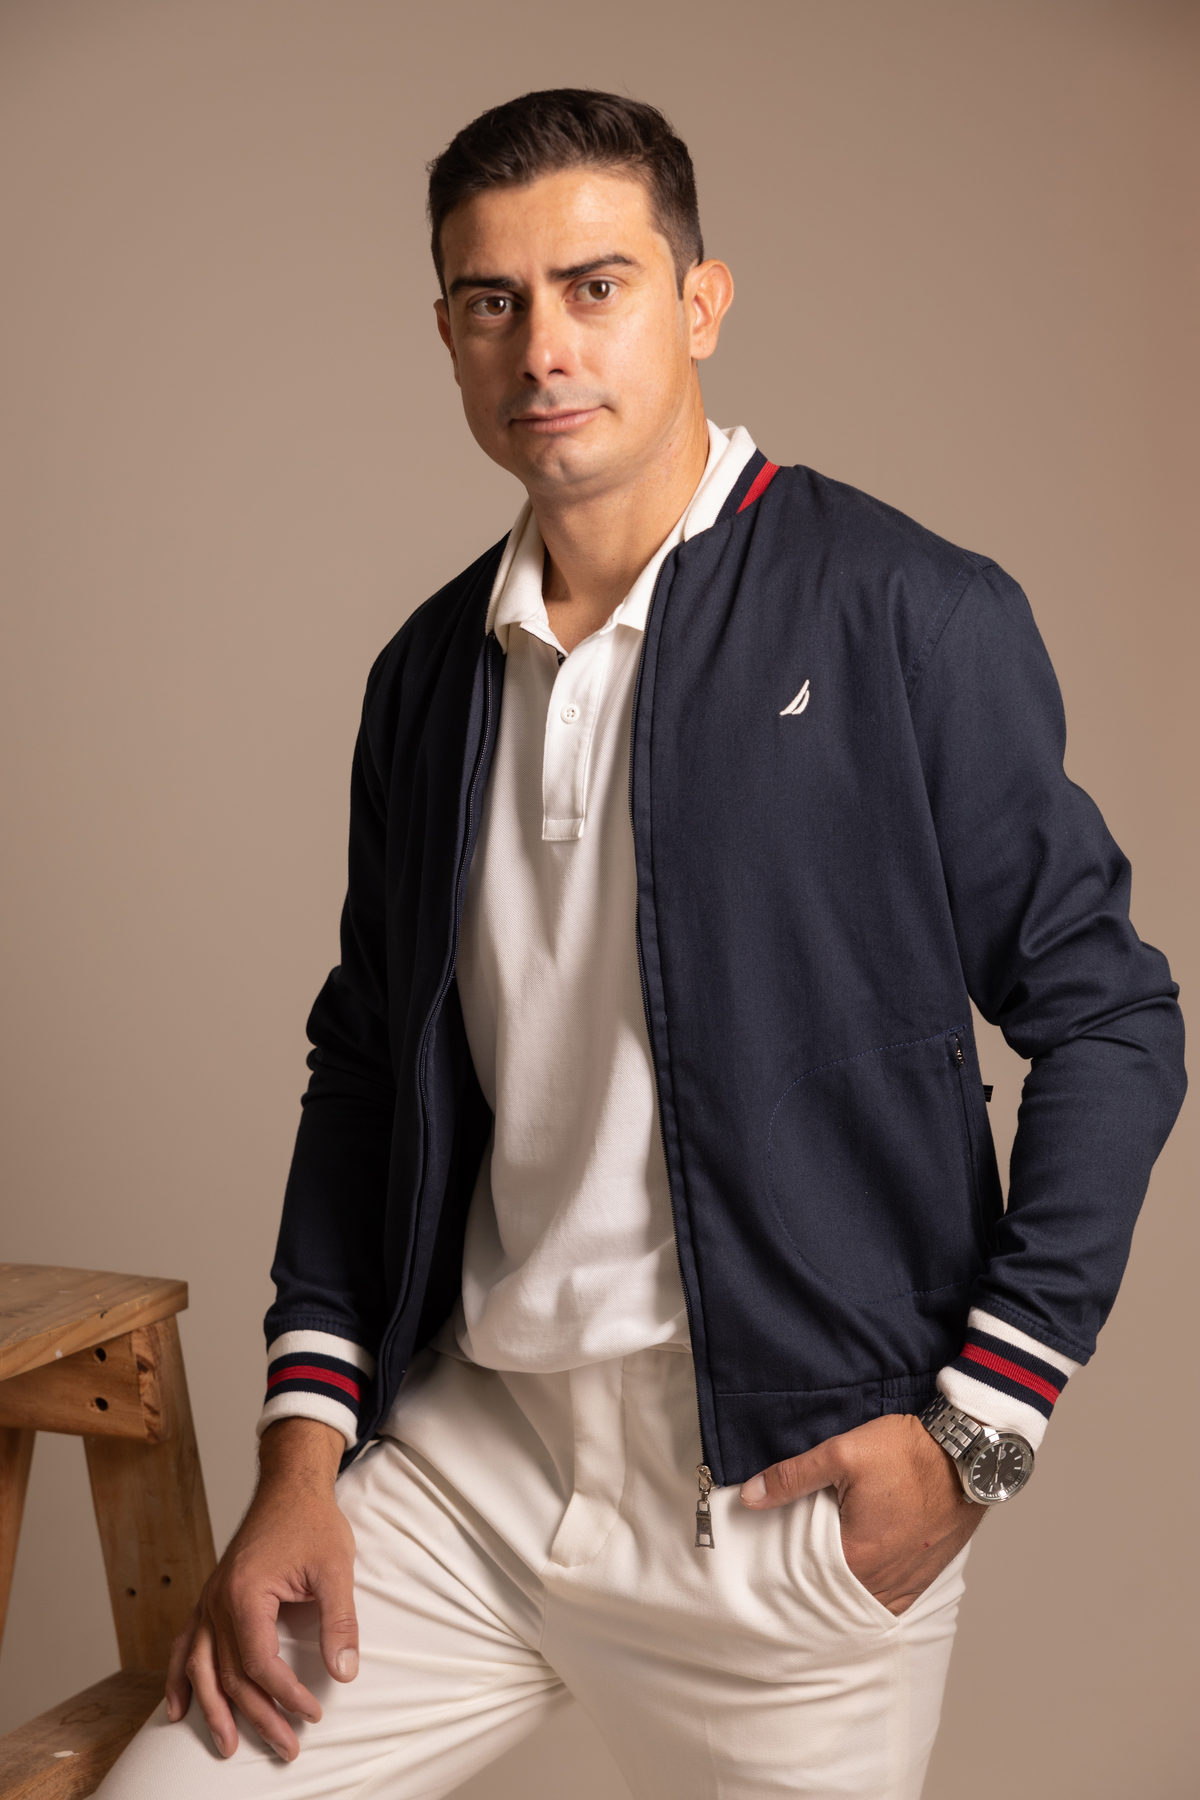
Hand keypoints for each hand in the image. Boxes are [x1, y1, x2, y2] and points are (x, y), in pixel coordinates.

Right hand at [164, 1418, 356, 1760]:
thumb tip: (345, 1671)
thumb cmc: (312, 1521)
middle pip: (229, 1674)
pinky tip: (176, 1707)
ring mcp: (209, 1600)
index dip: (286, 1694)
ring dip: (213, 1710)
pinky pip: (186, 1644)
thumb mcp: (335, 1569)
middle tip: (286, 1747)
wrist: (290, 1485)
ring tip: (226, 1746)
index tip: (312, 1712)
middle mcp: (218, 1601)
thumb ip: (339, 1622)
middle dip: (256, 1717)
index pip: (259, 1663)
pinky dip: (179, 1677)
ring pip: (202, 1667)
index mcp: (246, 1594)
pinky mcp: (210, 1598)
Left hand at [739, 1412, 984, 1613]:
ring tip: (821, 1566)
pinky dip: (869, 1589)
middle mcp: (881, 1583)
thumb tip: (750, 1495)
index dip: (782, 1568)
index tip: (770, 1558)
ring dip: (840, 1586)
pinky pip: (888, 1598)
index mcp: (855, 1559)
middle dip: (810, 1579)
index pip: (802, 1577)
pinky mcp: (924, 1578)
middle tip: (790, 1563)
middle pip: (831, 1591)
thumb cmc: (910, 1453)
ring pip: (860, 1598)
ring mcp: (906, 1585)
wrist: (969, 1454)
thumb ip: (793, 1476)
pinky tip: (857, 1572)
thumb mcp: (843, 1452)